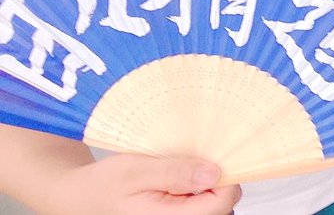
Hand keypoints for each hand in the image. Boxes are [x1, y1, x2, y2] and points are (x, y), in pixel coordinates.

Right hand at [49, 155, 239, 214]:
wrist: (77, 198)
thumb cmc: (100, 186)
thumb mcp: (136, 170)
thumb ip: (175, 172)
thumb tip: (213, 173)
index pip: (220, 203)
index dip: (226, 178)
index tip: (216, 157)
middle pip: (219, 206)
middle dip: (214, 181)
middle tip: (196, 159)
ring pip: (210, 206)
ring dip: (203, 185)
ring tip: (181, 170)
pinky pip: (195, 206)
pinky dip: (193, 191)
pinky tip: (177, 180)